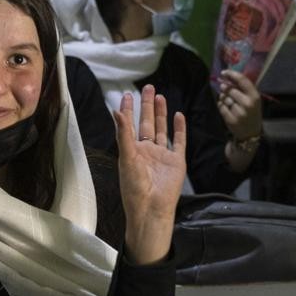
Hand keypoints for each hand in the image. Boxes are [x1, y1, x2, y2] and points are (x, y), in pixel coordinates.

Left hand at [114, 85, 186, 265]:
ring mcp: (162, 156)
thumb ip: (123, 134)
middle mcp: (147, 151)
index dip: (128, 110)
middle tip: (148, 87)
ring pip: (161, 129)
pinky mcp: (176, 161)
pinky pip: (178, 141)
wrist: (152, 209)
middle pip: (146, 123)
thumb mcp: (126, 159)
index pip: (129, 125)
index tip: (126, 95)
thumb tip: (116, 111)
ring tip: (160, 96)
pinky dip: (179, 128)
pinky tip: (178, 115)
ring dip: (161, 113)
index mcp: (132, 151)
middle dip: (146, 105)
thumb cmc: (134, 188)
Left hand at [216, 70, 263, 141]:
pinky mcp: (231, 120)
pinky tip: (226, 108)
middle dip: (226, 88)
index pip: (242, 80)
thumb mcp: (253, 100)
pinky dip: (221, 105)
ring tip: (228, 101)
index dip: (231, 74)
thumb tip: (228, 77)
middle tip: (224, 89)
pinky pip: (221, 107)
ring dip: (223, 97)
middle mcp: (248, 104)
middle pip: (230, 89)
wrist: (250, 134)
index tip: (224, 73)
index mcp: (255, 97)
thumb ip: (244, 89)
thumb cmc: (251, 113)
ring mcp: (239, 113)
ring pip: (224, 98)